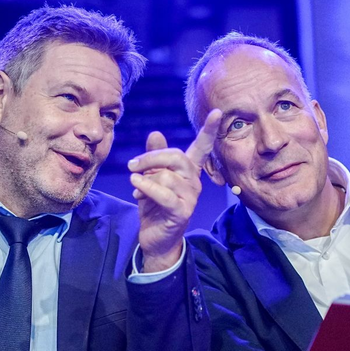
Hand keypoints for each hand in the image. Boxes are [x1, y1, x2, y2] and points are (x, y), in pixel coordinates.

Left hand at [127, 109, 220, 272]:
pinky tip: (136, 188)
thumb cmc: (154, 206)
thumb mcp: (151, 178)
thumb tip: (155, 133)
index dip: (209, 130)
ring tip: (138, 190)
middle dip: (151, 158)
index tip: (218, 112)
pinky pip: (164, 194)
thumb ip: (154, 156)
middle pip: (176, 157)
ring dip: (145, 181)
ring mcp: (190, 198)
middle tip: (132, 165)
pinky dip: (147, 188)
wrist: (156, 238)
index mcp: (189, 171)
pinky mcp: (182, 212)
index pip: (202, 147)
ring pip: (166, 176)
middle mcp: (193, 182)